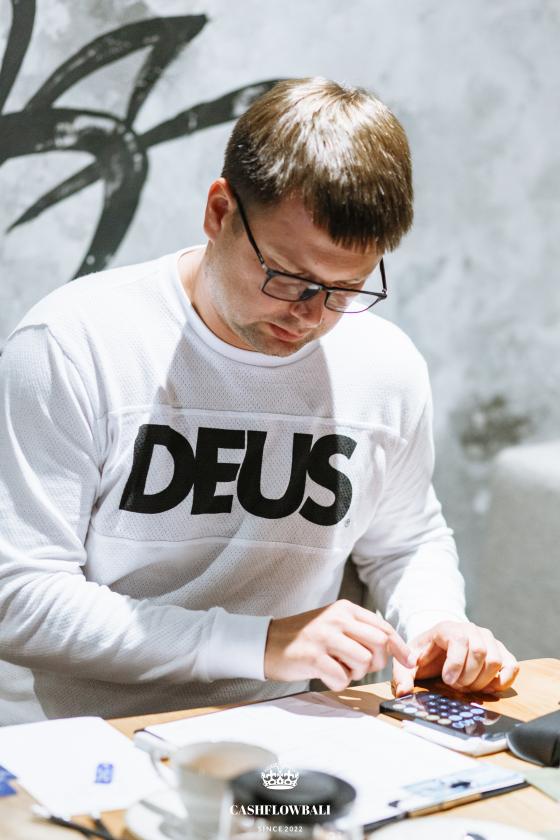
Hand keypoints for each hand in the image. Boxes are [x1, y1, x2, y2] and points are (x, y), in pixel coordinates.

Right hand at [264, 599, 415, 691]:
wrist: (267, 643)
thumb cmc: (306, 638)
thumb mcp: (334, 624)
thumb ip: (360, 632)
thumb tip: (394, 649)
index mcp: (345, 609)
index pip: (382, 627)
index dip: (399, 647)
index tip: (409, 662)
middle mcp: (336, 618)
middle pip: (379, 644)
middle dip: (376, 662)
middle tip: (358, 666)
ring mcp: (324, 636)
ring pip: (363, 661)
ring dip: (355, 673)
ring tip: (337, 667)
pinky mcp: (313, 656)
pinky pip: (342, 677)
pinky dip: (338, 682)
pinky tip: (325, 674)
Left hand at [392, 620, 518, 696]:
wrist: (437, 650)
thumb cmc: (423, 657)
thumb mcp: (407, 664)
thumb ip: (402, 676)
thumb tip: (403, 692)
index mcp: (447, 628)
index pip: (460, 640)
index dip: (456, 664)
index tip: (447, 681)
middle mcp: (471, 630)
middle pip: (481, 652)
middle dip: (468, 676)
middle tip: (457, 686)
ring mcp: (488, 639)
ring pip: (496, 660)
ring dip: (482, 680)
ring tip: (468, 686)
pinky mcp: (501, 652)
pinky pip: (512, 666)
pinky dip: (502, 680)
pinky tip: (487, 687)